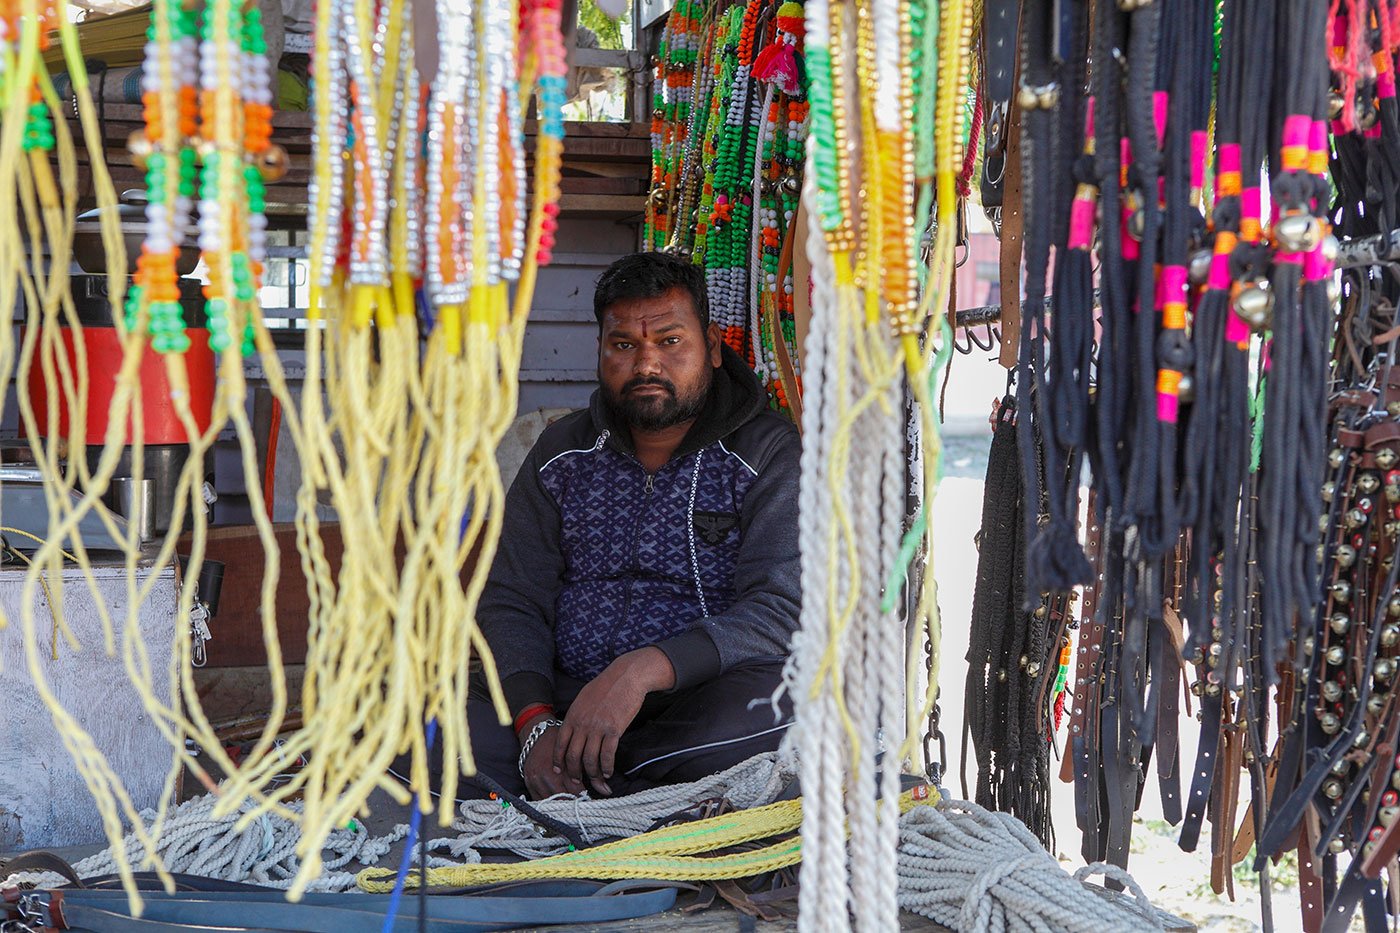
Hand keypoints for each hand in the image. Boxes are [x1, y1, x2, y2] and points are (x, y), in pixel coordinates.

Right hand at [518, 716, 582, 797]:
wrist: (537, 735)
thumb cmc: (558, 742)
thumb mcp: (573, 752)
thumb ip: (583, 768)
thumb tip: (600, 785)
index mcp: (561, 767)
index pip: (576, 790)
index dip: (585, 797)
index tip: (590, 800)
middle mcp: (546, 776)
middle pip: (564, 799)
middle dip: (574, 803)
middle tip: (583, 804)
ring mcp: (536, 781)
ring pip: (551, 802)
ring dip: (562, 804)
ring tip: (571, 805)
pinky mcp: (528, 783)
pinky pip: (539, 800)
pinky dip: (549, 802)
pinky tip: (557, 801)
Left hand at [553, 647, 675, 795]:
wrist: (626, 676)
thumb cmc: (606, 685)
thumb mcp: (583, 698)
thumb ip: (577, 715)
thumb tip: (573, 729)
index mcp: (573, 716)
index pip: (560, 744)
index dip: (558, 761)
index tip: (559, 771)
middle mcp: (582, 724)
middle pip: (573, 756)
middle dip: (574, 773)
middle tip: (578, 782)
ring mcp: (597, 728)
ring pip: (590, 759)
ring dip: (592, 774)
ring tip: (597, 781)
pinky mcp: (614, 730)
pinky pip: (607, 755)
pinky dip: (607, 767)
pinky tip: (608, 772)